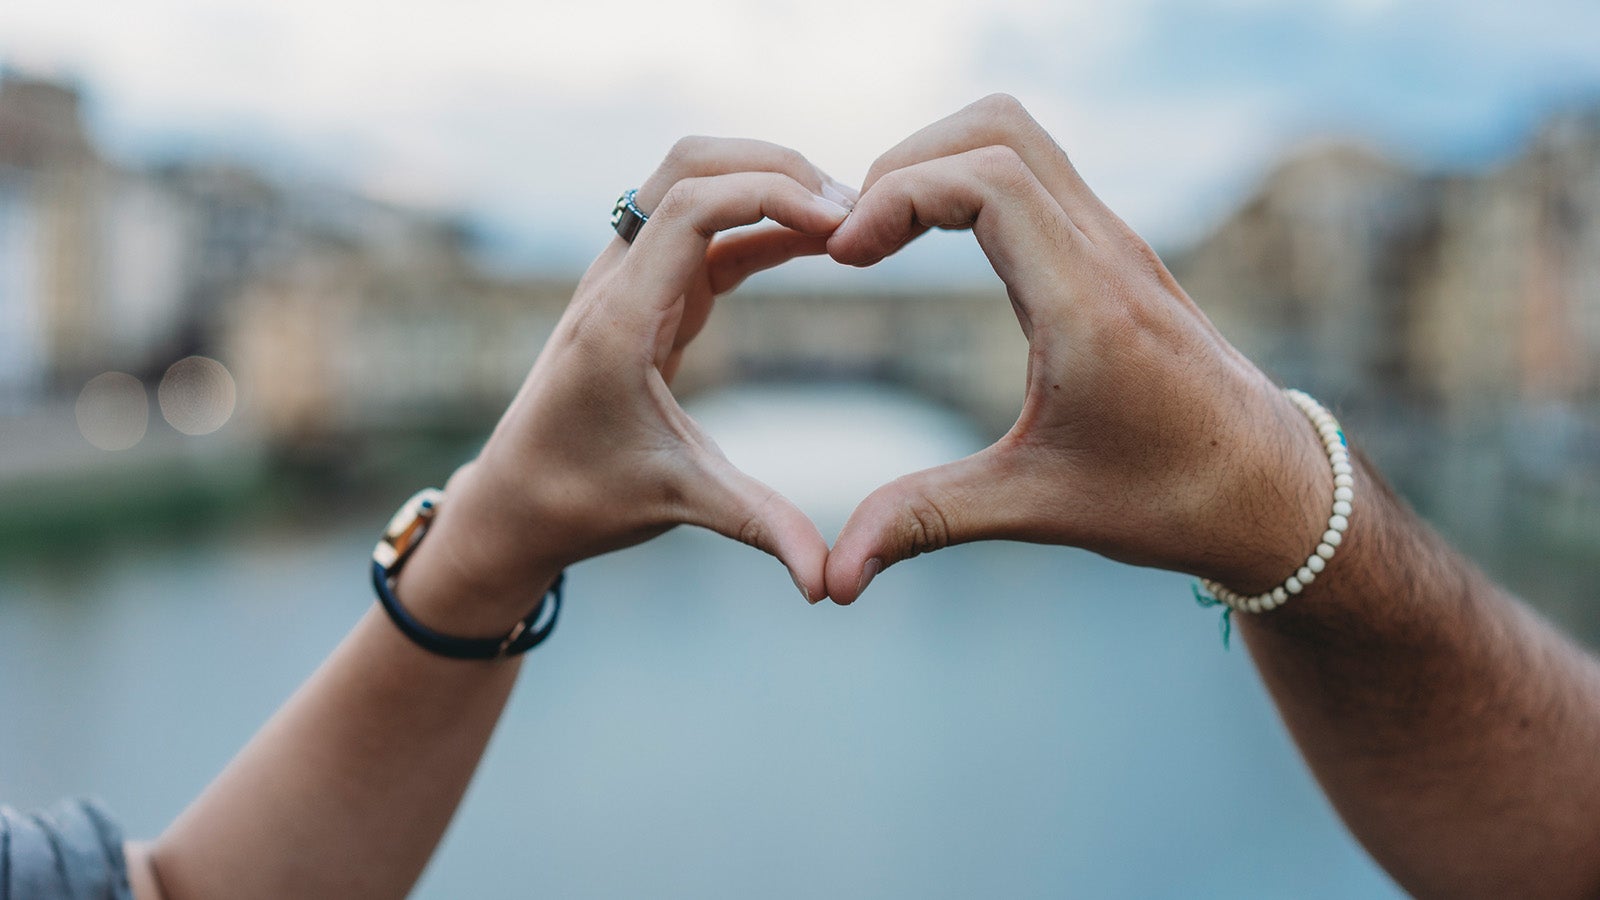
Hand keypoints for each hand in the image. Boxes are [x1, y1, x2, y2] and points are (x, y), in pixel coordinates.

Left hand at [430, 138, 856, 605]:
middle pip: (689, 165)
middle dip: (773, 167)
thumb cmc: (582, 500)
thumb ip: (760, 528)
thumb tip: (828, 584)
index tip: (843, 225)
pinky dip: (761, 224)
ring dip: (766, 185)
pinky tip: (817, 244)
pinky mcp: (645, 295)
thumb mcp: (680, 504)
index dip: (771, 195)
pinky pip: (706, 232)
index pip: (691, 205)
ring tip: (845, 222)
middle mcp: (617, 280)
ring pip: (694, 184)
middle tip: (853, 208)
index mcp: (619, 316)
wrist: (515, 505)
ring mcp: (628, 280)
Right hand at [822, 95, 1331, 603]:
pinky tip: (937, 243)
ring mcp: (1115, 242)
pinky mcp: (1115, 250)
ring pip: (1019, 137)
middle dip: (905, 164)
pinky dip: (971, 180)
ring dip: (939, 161)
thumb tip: (836, 577)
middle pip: (997, 130)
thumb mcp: (1037, 508)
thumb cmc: (1168, 500)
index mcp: (1088, 305)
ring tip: (885, 234)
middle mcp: (1105, 253)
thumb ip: (928, 521)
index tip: (844, 258)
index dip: (897, 196)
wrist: (1272, 490)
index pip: (986, 181)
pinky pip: (1036, 172)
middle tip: (857, 241)